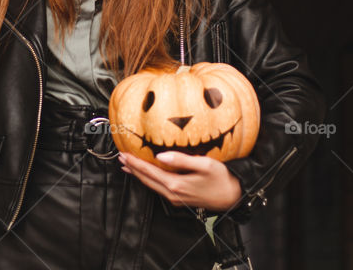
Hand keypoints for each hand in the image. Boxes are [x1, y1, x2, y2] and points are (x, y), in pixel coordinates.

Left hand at [118, 151, 242, 211]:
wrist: (232, 197)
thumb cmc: (221, 178)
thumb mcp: (204, 164)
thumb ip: (181, 160)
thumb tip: (160, 156)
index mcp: (176, 184)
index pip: (149, 172)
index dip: (135, 163)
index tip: (123, 154)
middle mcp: (172, 193)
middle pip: (146, 180)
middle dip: (132, 169)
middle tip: (120, 157)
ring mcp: (175, 198)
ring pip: (150, 185)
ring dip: (138, 175)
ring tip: (128, 165)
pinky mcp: (179, 199)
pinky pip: (158, 188)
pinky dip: (148, 179)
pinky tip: (146, 175)